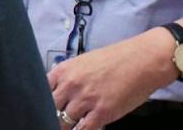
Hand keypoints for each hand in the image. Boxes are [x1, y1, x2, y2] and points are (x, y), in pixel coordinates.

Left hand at [49, 29, 175, 128]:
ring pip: (64, 121)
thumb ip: (67, 77)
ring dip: (64, 125)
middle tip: (51, 120)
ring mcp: (85, 100)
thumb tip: (57, 92)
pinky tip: (81, 129)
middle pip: (50, 108)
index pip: (40, 91)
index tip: (40, 109)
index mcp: (62, 71)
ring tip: (65, 127)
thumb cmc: (114, 60)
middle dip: (51, 116)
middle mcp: (70, 85)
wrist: (142, 61)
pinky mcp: (102, 113)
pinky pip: (83, 129)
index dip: (40, 103)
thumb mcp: (82, 63)